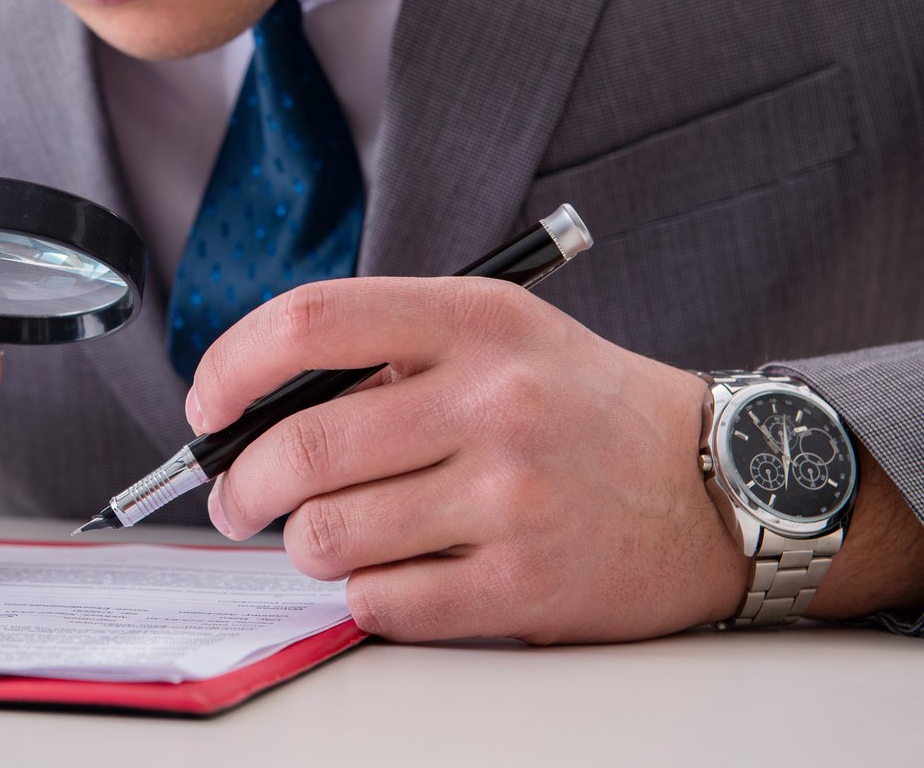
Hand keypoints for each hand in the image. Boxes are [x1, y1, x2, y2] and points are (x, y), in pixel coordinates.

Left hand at [187, 276, 749, 643]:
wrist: (717, 487)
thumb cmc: (580, 407)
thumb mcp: (497, 335)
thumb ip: (384, 354)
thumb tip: (248, 408)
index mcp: (474, 320)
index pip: (309, 323)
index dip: (230, 365)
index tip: (206, 404)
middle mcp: (493, 401)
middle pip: (299, 447)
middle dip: (240, 485)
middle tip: (236, 499)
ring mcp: (510, 497)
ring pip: (328, 536)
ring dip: (303, 545)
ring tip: (325, 536)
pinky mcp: (523, 586)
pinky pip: (382, 603)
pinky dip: (363, 596)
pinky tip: (390, 574)